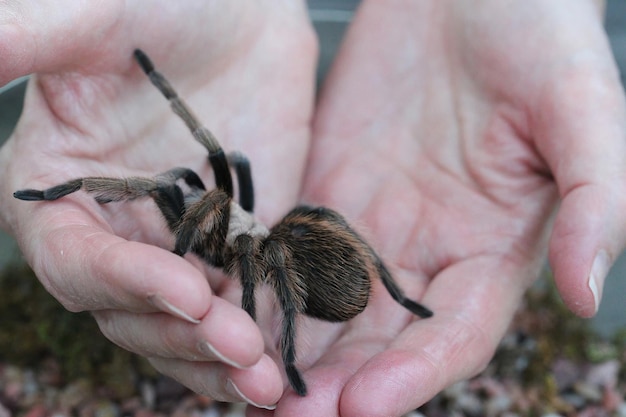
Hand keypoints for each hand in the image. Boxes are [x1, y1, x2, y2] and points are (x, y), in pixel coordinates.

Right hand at [0, 1, 316, 407]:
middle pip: (133, 313)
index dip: (124, 284)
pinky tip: (283, 362)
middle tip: (241, 350)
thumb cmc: (164, 2)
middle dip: (185, 336)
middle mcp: (116, 232)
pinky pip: (241, 302)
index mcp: (60, 192)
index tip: (186, 290)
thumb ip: (23, 39)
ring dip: (221, 359)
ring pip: (187, 325)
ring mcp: (179, 244)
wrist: (244, 11)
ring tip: (265, 383)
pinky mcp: (233, 243)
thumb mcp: (92, 16)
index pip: (76, 263)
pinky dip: (258, 333)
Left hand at [255, 1, 625, 414]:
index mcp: (491, 248)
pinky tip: (227, 310)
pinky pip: (291, 249)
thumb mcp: (582, 107)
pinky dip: (264, 285)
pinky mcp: (325, 190)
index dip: (413, 375)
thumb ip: (598, 198)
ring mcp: (369, 225)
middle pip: (379, 339)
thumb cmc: (539, 34)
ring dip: (291, 349)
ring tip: (246, 387)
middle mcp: (426, 252)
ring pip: (327, 306)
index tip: (362, 406)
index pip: (453, 334)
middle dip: (336, 384)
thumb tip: (588, 294)